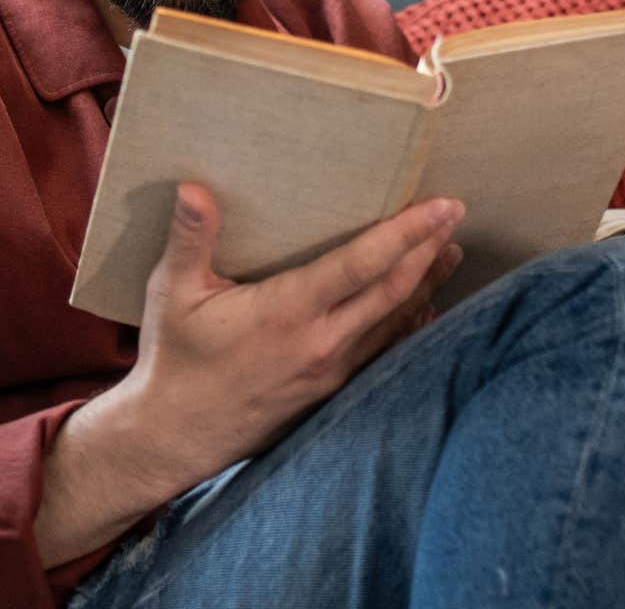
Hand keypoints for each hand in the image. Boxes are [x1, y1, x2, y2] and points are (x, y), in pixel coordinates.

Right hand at [110, 182, 465, 493]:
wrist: (175, 435)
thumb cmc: (174, 359)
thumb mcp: (171, 292)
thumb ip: (188, 238)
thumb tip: (192, 188)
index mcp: (286, 312)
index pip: (362, 265)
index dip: (407, 232)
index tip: (443, 205)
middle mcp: (320, 343)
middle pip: (394, 291)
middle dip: (429, 250)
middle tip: (454, 215)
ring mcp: (330, 371)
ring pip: (394, 322)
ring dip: (427, 285)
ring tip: (450, 251)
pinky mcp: (330, 390)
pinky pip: (382, 352)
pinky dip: (408, 324)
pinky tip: (424, 308)